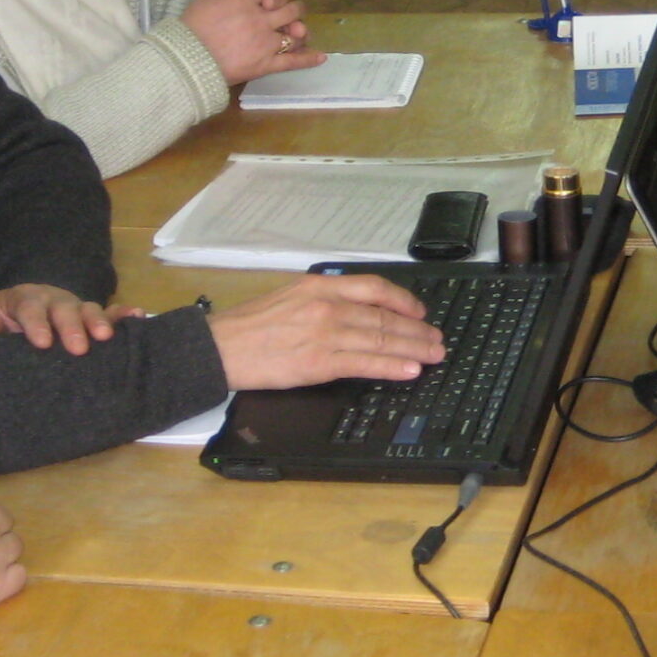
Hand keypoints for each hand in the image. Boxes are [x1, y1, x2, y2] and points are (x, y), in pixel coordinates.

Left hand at [0, 283, 145, 354]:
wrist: (29, 304)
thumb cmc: (11, 318)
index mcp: (28, 301)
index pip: (31, 309)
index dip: (36, 324)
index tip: (41, 343)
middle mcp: (55, 301)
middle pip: (65, 309)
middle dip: (72, 327)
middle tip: (78, 348)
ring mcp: (77, 307)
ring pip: (90, 309)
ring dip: (99, 321)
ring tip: (106, 337)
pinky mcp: (95, 316)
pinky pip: (113, 312)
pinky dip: (124, 314)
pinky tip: (138, 316)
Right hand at [182, 0, 326, 85]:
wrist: (185, 61)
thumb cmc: (191, 28)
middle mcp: (258, 18)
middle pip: (289, 6)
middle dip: (294, 5)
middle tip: (294, 7)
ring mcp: (264, 42)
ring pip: (293, 32)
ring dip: (300, 28)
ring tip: (300, 29)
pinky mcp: (265, 64)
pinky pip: (291, 61)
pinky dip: (308, 59)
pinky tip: (321, 57)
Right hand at [207, 274, 445, 389]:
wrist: (219, 347)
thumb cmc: (247, 325)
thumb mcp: (288, 296)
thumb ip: (322, 299)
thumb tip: (354, 311)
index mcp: (319, 286)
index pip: (374, 288)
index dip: (404, 300)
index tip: (420, 311)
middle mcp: (327, 306)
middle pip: (384, 317)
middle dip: (417, 330)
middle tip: (437, 340)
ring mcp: (325, 334)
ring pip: (381, 339)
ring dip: (413, 349)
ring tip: (433, 355)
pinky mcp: (319, 362)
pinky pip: (365, 363)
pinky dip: (391, 366)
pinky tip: (410, 370)